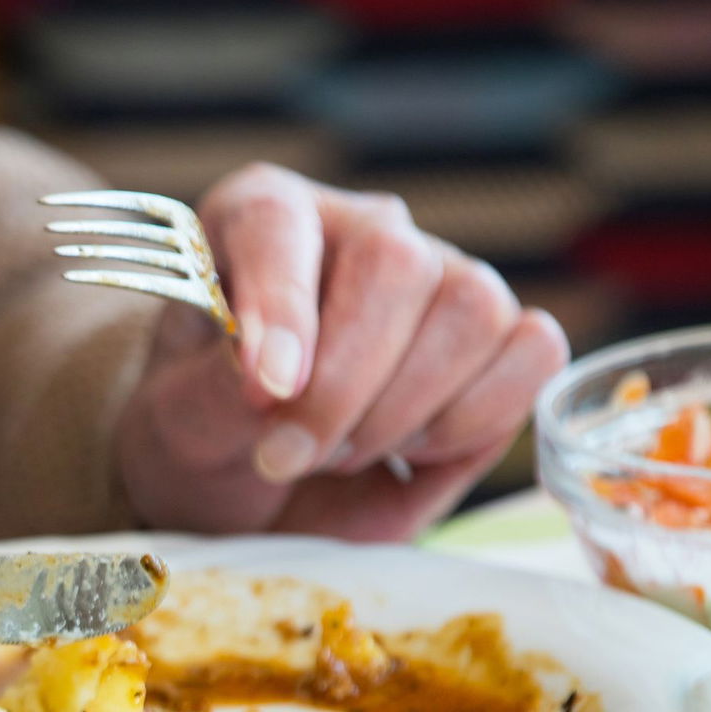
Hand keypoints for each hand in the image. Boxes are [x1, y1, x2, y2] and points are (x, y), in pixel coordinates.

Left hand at [117, 164, 568, 539]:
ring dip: (404, 412)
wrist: (257, 493)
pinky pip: (533, 353)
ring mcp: (440, 276)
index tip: (266, 392)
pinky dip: (473, 420)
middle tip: (289, 455)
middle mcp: (360, 230)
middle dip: (345, 388)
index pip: (278, 224)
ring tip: (341, 452)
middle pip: (397, 265)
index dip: (279, 307)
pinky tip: (410, 449)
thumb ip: (215, 394)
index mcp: (260, 218)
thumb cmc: (210, 435)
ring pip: (473, 309)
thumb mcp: (178, 424)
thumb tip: (276, 382)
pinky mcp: (502, 338)